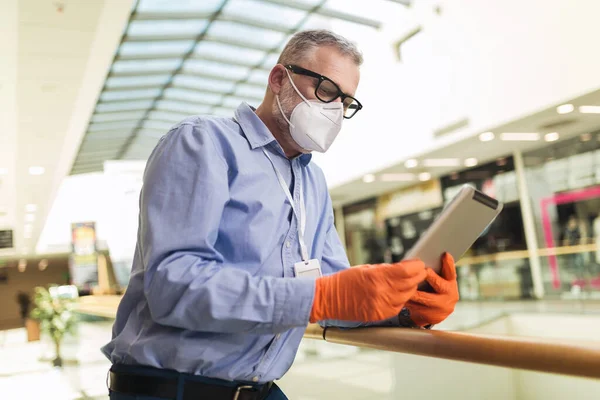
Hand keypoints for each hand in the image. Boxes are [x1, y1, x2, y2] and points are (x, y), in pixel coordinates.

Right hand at [310, 260, 426, 322]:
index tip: (418, 264)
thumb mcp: (366, 269)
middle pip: (411, 283)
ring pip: (408, 296)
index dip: (417, 266)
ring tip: (407, 282)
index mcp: (378, 277)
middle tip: (418, 271)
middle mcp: (382, 292)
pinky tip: (396, 294)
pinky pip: (399, 306)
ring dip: (410, 288)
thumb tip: (405, 268)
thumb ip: (386, 270)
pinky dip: (401, 299)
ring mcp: (382, 306)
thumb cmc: (345, 281)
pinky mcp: (381, 315)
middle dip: (417, 276)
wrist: (329, 299)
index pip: (408, 271)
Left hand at [406, 253, 458, 326]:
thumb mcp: (438, 279)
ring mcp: (442, 306)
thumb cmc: (433, 289)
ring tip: (404, 284)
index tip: (444, 254)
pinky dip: (409, 302)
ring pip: (424, 297)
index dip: (448, 263)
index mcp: (451, 282)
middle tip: (421, 270)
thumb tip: (420, 260)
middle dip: (428, 276)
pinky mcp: (432, 316)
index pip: (450, 271)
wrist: (435, 312)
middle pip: (438, 283)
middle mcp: (450, 294)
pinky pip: (417, 308)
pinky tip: (402, 298)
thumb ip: (433, 270)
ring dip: (413, 291)